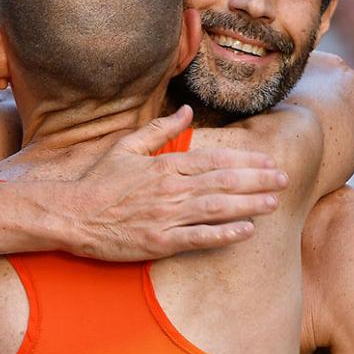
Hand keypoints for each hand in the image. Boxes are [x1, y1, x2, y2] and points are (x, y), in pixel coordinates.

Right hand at [61, 105, 286, 260]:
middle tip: (284, 179)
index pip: (214, 160)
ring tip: (274, 202)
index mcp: (164, 165)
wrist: (69, 215)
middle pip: (223, 182)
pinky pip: (198, 238)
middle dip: (257, 180)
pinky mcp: (158, 243)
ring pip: (217, 208)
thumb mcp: (125, 146)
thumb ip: (159, 129)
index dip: (245, 161)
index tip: (268, 161)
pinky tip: (246, 231)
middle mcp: (170, 189)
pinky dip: (224, 234)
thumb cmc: (96, 181)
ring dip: (249, 205)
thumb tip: (187, 110)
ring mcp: (165, 217)